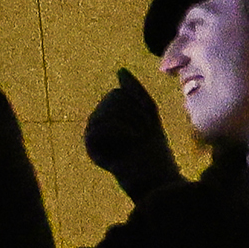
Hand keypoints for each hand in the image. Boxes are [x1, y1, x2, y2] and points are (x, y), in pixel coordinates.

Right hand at [83, 68, 184, 202]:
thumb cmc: (154, 148)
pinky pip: (99, 126)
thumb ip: (134, 91)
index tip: (147, 124)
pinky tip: (126, 144)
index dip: (136, 106)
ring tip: (135, 140)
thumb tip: (120, 70)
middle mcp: (99, 123)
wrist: (155, 177)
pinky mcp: (92, 148)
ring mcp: (94, 136)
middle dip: (133, 114)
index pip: (117, 94)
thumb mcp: (148, 113)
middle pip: (111, 100)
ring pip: (105, 111)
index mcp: (112, 114)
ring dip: (129, 123)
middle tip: (141, 135)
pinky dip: (119, 132)